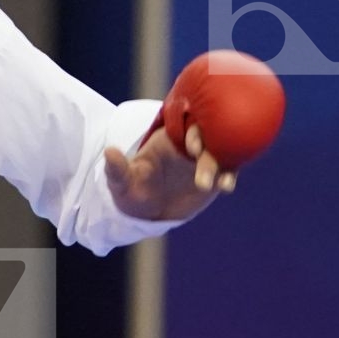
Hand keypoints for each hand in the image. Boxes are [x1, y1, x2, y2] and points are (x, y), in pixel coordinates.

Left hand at [104, 123, 232, 222]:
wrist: (147, 212)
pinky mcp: (215, 175)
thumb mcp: (122, 183)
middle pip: (207, 137)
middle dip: (211, 150)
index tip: (192, 147)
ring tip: (223, 184)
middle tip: (204, 175)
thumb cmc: (132, 191)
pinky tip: (227, 186)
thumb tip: (108, 152)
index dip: (192, 132)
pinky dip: (229, 176)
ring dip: (224, 164)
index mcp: (167, 137)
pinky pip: (227, 171)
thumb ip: (117, 169)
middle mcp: (188, 144)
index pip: (184, 125)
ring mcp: (203, 159)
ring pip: (221, 153)